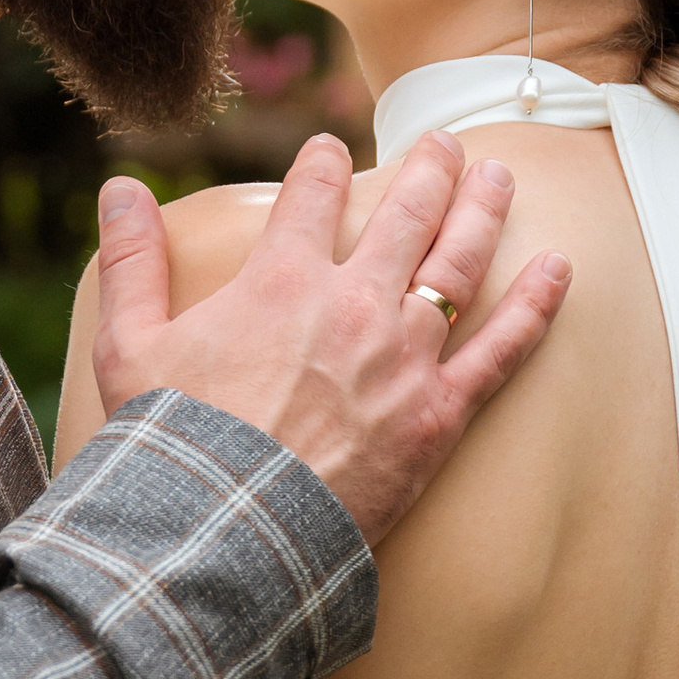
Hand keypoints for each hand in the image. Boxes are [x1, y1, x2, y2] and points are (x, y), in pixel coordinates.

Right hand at [90, 131, 570, 547]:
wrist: (229, 532)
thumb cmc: (173, 446)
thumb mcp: (128, 347)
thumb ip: (131, 261)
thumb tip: (119, 188)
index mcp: (281, 279)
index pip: (313, 195)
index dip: (324, 165)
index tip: (332, 152)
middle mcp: (353, 302)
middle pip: (406, 214)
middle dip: (428, 170)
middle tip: (443, 146)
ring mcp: (403, 355)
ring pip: (460, 262)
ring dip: (483, 211)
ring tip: (498, 178)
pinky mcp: (439, 414)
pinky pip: (501, 350)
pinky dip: (535, 305)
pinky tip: (559, 267)